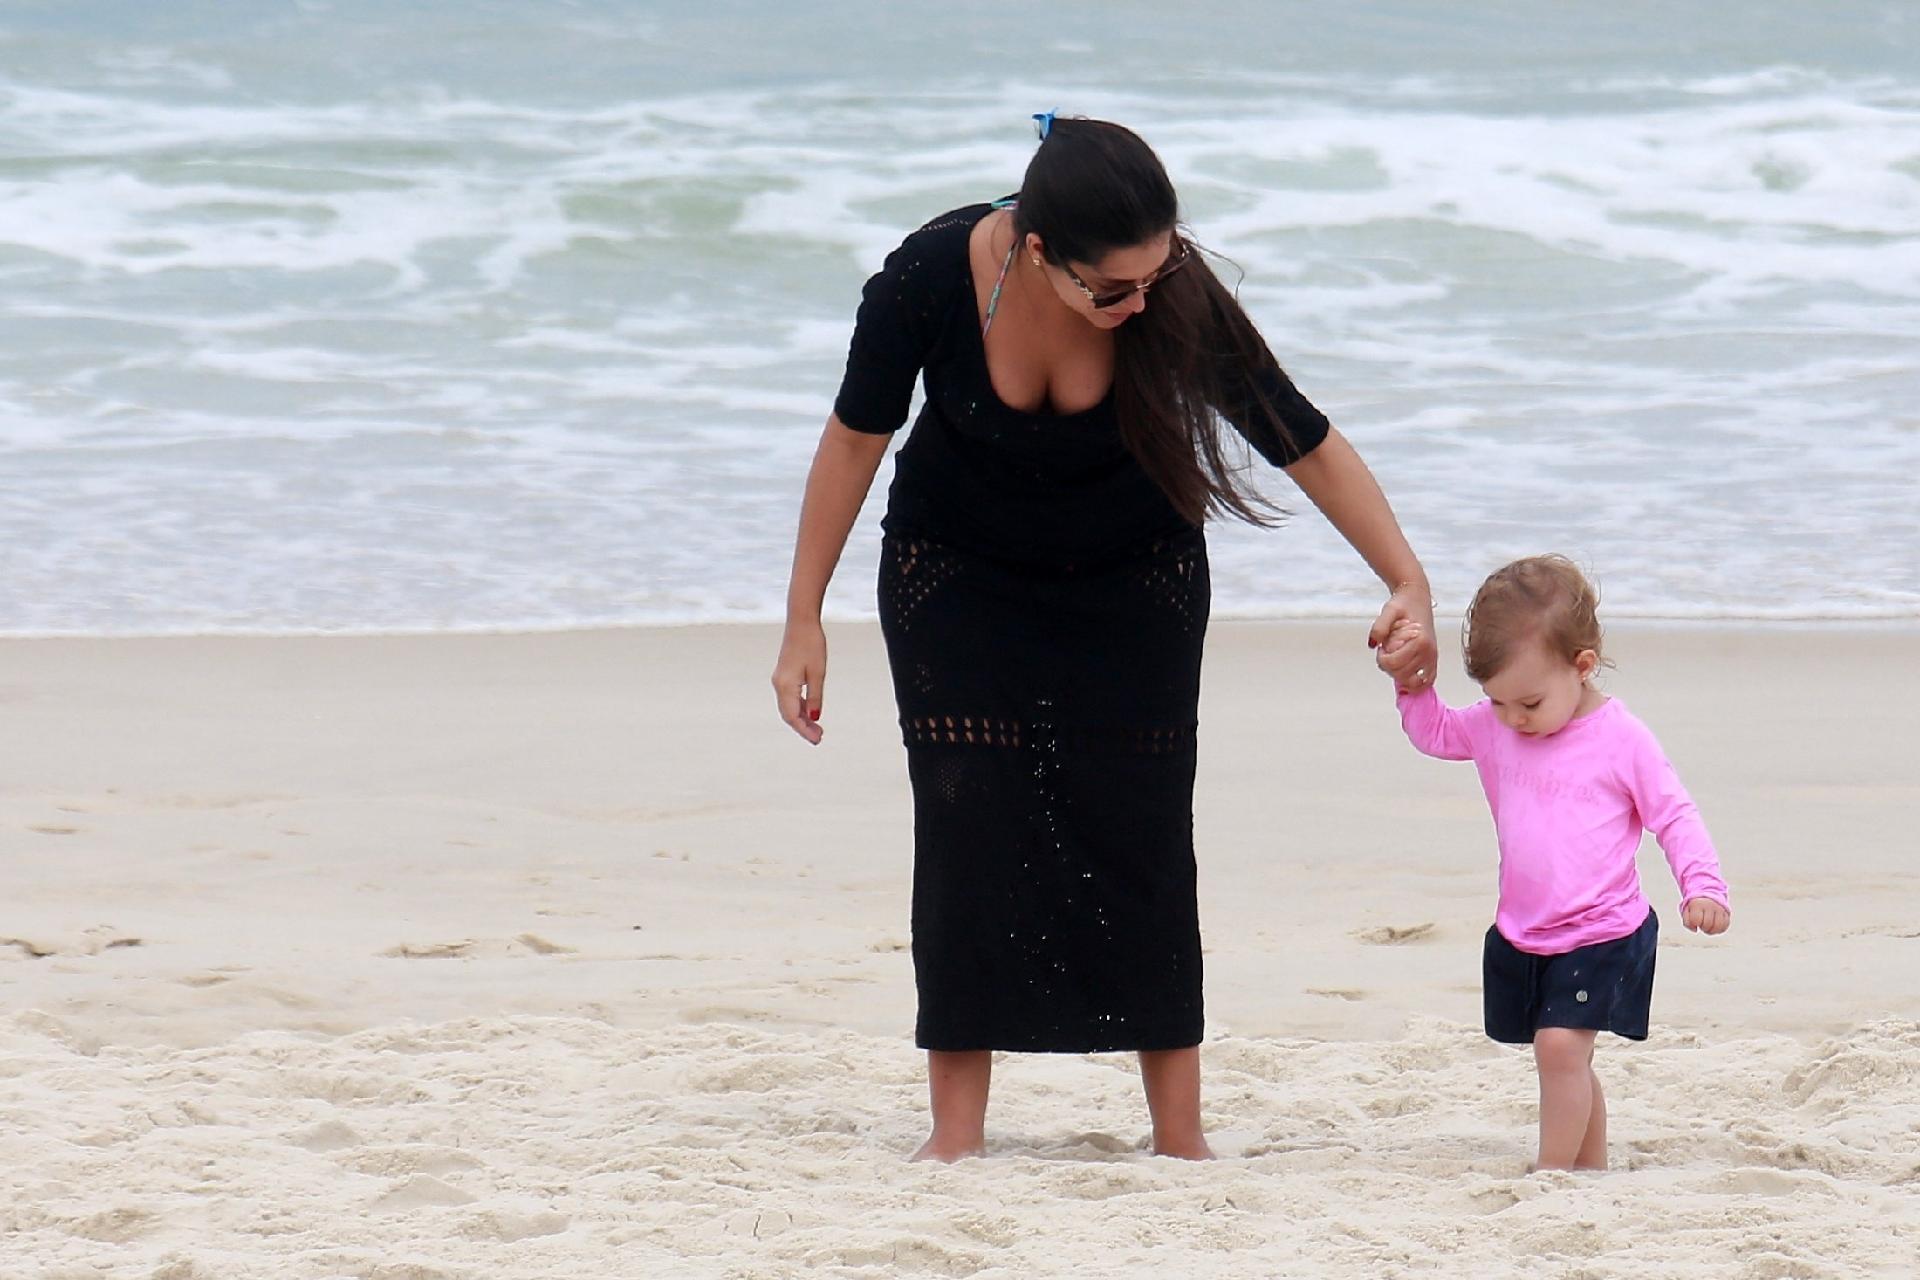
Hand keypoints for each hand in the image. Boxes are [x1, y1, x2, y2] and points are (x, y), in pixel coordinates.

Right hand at [771, 621, 826, 744]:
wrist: (801, 622)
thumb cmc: (812, 644)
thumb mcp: (818, 673)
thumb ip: (815, 697)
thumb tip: (815, 717)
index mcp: (786, 685)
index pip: (793, 716)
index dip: (805, 730)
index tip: (818, 739)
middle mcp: (779, 684)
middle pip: (788, 714)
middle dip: (803, 728)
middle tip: (819, 738)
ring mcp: (779, 680)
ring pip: (788, 707)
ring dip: (801, 719)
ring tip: (817, 728)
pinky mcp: (783, 675)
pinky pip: (789, 698)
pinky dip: (799, 708)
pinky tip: (810, 712)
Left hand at [1369, 585, 1437, 693]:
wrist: (1417, 598)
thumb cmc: (1404, 604)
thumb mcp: (1389, 610)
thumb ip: (1379, 627)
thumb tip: (1373, 644)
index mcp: (1420, 640)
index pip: (1395, 664)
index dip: (1382, 659)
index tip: (1382, 648)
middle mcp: (1429, 651)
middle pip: (1402, 675)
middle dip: (1389, 667)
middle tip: (1387, 652)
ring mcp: (1433, 658)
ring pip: (1413, 682)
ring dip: (1399, 674)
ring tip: (1395, 658)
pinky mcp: (1433, 661)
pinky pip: (1426, 682)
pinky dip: (1413, 682)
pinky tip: (1404, 671)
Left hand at [1681, 898, 1729, 934]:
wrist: (1706, 897)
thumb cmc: (1695, 908)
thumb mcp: (1687, 912)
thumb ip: (1687, 923)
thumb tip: (1695, 930)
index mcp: (1698, 904)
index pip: (1696, 920)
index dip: (1694, 925)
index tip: (1695, 922)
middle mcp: (1710, 905)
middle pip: (1707, 924)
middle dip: (1703, 928)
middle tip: (1702, 925)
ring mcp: (1719, 909)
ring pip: (1718, 926)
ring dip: (1712, 931)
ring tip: (1708, 928)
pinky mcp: (1726, 913)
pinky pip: (1725, 925)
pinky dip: (1719, 930)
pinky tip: (1714, 927)